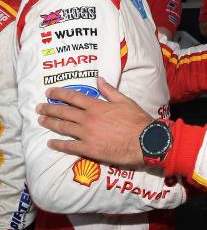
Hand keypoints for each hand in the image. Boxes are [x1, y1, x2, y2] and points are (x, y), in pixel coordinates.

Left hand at [36, 77, 150, 166]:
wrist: (144, 140)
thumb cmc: (137, 120)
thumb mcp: (125, 101)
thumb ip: (110, 91)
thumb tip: (99, 79)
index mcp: (97, 106)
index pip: (73, 97)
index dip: (59, 94)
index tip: (49, 92)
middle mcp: (88, 119)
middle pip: (64, 112)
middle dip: (50, 108)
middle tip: (39, 107)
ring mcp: (86, 135)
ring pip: (63, 127)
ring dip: (50, 123)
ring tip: (41, 121)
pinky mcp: (88, 149)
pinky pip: (69, 146)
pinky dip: (58, 144)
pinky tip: (50, 142)